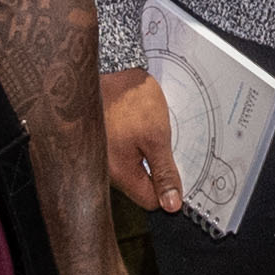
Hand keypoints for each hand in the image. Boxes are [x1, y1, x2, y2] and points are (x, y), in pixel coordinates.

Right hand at [102, 68, 183, 215]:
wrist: (112, 70)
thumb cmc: (132, 101)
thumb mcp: (158, 138)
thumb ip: (165, 173)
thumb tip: (171, 203)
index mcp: (119, 173)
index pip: (149, 201)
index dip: (167, 189)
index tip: (175, 172)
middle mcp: (105, 170)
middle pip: (139, 187)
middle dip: (155, 171)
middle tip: (160, 146)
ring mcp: (100, 157)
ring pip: (131, 171)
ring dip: (144, 157)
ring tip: (146, 133)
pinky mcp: (100, 144)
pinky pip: (122, 157)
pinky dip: (133, 147)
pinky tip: (135, 129)